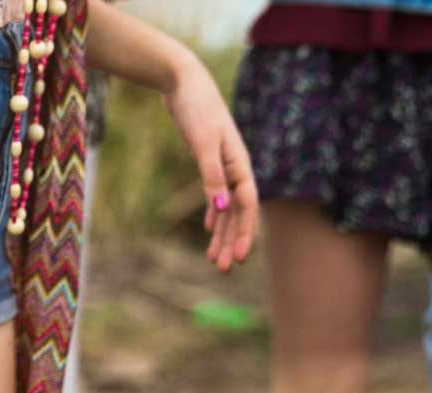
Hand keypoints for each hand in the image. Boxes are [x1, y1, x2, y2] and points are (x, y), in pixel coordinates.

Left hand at [162, 55, 258, 272]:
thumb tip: (223, 207)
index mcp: (240, 165)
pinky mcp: (209, 161)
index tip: (240, 259)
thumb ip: (212, 175)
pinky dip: (214, 213)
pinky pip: (216, 194)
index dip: (245, 233)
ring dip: (222, 233)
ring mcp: (223, 165)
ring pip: (227, 207)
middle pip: (238, 213)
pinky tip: (210, 229)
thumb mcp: (204, 143)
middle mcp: (236, 168)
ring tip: (215, 259)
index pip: (247, 207)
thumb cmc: (197, 109)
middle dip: (232, 241)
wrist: (184, 83)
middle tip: (223, 269)